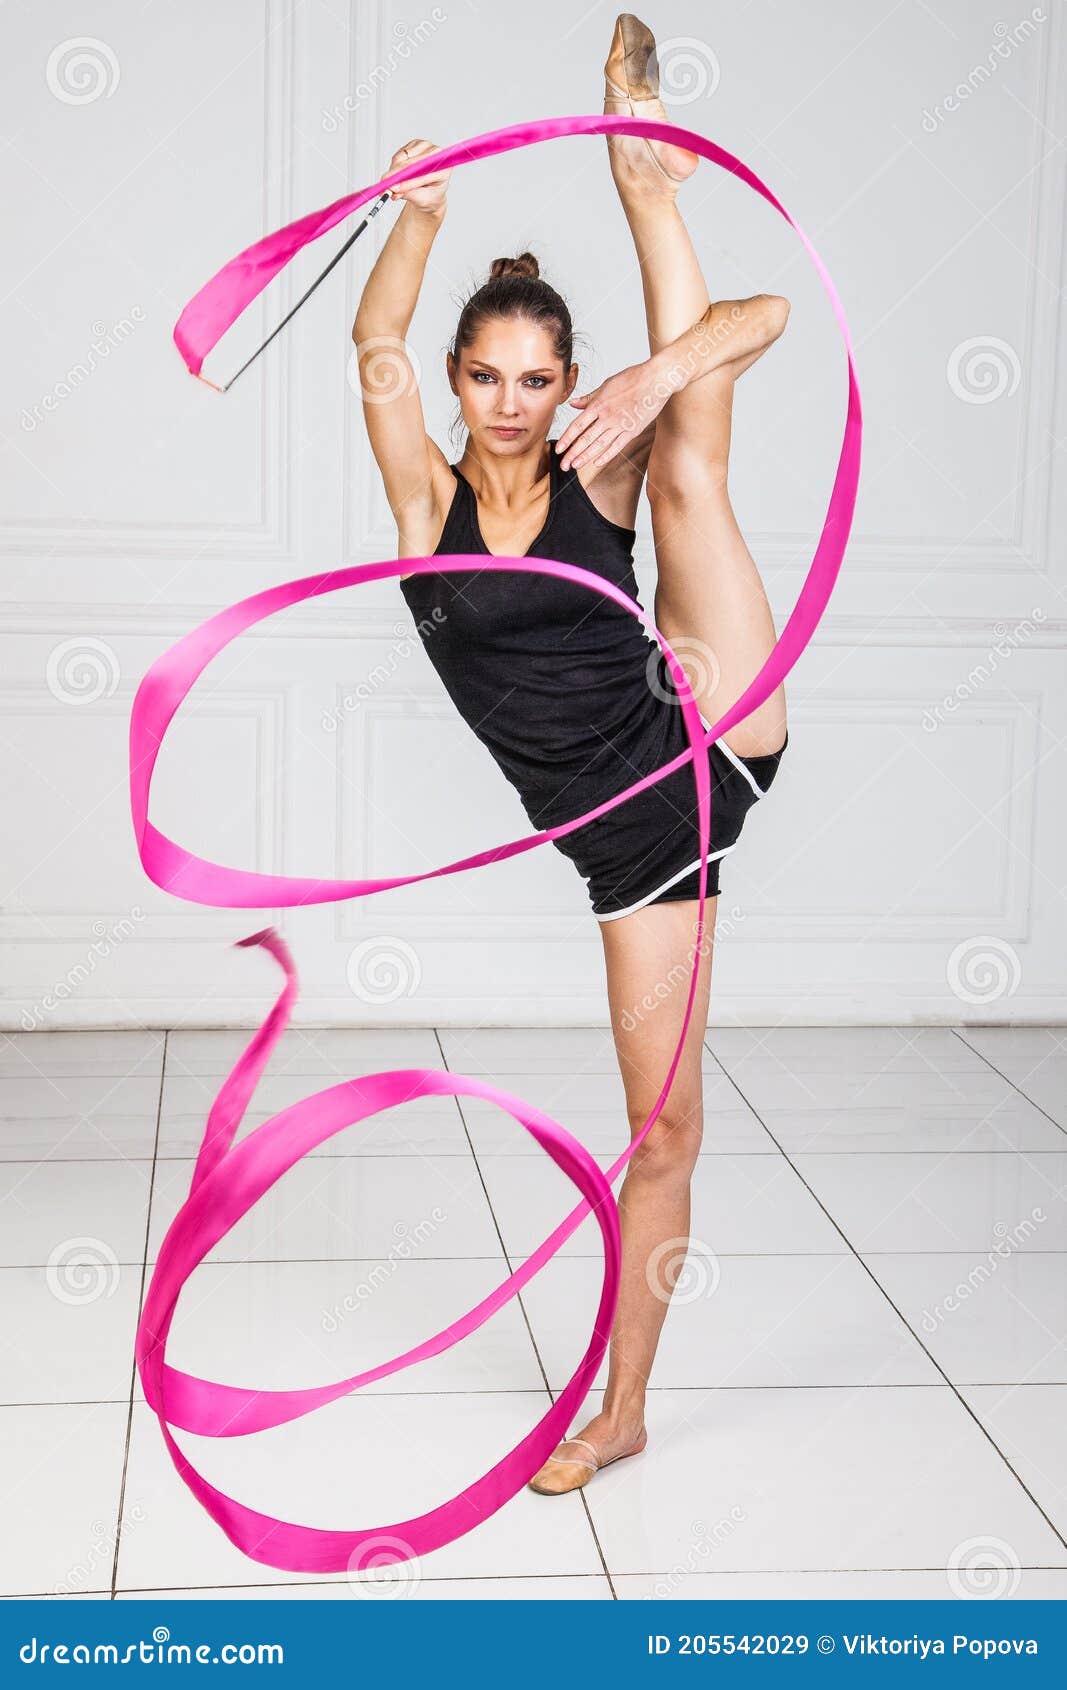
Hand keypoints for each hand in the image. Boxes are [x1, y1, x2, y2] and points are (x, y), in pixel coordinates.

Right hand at [385, 139, 450, 213]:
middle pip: (413, 163)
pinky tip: (396, 176)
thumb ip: (409, 195)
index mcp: (445, 168)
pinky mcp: (414, 145)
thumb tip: (393, 191)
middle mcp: (436, 154)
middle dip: (396, 175)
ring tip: (391, 185)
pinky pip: (399, 155)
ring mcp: (425, 147)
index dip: (408, 182)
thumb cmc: (429, 196)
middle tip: (385, 185)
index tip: (394, 189)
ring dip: (394, 171)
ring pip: (403, 158)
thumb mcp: (422, 201)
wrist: (429, 193)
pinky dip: (394, 166)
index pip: (424, 174)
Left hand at [556, 358, 677, 469]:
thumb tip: (573, 404)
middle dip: (572, 453)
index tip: (558, 449)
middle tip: (563, 465)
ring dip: (586, 457)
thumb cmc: (633, 378)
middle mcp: (607, 417)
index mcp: (599, 405)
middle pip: (585, 438)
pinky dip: (606, 456)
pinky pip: (617, 446)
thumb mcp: (607, 384)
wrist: (656, 379)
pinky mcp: (633, 431)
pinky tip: (597, 463)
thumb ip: (589, 397)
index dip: (566, 439)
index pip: (577, 425)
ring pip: (599, 445)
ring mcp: (620, 425)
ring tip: (575, 466)